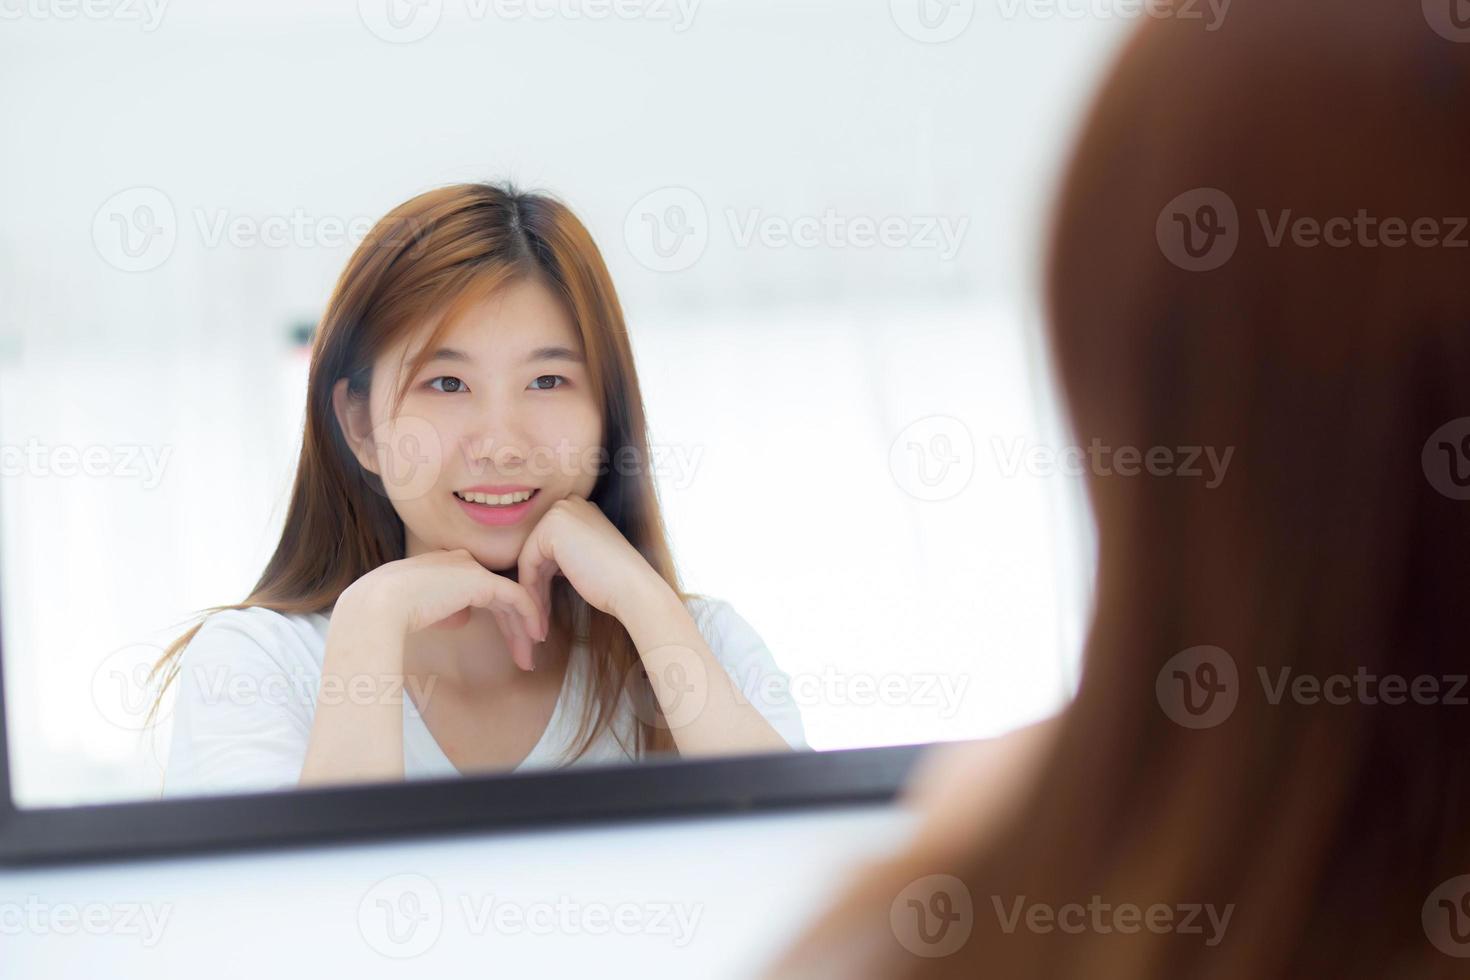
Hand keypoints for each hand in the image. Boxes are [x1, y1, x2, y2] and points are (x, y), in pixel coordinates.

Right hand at [340, 548, 546, 670]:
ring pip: (511, 598)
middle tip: (525, 655)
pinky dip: (529, 617)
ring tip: (528, 658)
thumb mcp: (421, 610)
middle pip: (499, 596)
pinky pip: (517, 597)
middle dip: (514, 627)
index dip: (499, 618)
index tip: (509, 644)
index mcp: (445, 566)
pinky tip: (534, 638)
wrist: (380, 604)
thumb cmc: (389, 613)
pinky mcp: (482, 580)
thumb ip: (445, 609)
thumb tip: (462, 616)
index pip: (482, 591)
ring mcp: (472, 568)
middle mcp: (461, 562)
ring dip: (522, 629)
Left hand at [516, 495, 669, 632]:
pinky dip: (532, 592)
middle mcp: (568, 503)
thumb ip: (564, 554)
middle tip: (540, 619)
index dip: (545, 579)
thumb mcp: (586, 558)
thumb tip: (539, 568)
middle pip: (537, 552)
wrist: (634, 589)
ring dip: (534, 595)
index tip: (548, 609)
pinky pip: (527, 565)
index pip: (548, 546)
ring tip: (539, 625)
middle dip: (538, 588)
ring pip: (530, 560)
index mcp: (579, 508)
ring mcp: (559, 512)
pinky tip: (539, 616)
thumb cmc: (615, 582)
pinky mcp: (551, 528)